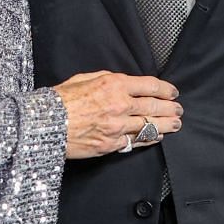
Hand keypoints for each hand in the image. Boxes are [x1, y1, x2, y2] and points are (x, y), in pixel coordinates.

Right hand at [53, 71, 181, 158]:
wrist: (44, 124)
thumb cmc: (60, 100)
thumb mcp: (83, 78)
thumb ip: (106, 78)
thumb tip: (123, 82)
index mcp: (114, 84)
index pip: (149, 86)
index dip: (166, 89)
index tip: (173, 92)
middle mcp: (120, 105)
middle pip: (154, 106)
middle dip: (170, 108)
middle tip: (179, 109)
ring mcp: (117, 127)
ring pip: (150, 125)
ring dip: (166, 125)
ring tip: (176, 124)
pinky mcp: (112, 144)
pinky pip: (136, 141)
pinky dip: (149, 138)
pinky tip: (157, 136)